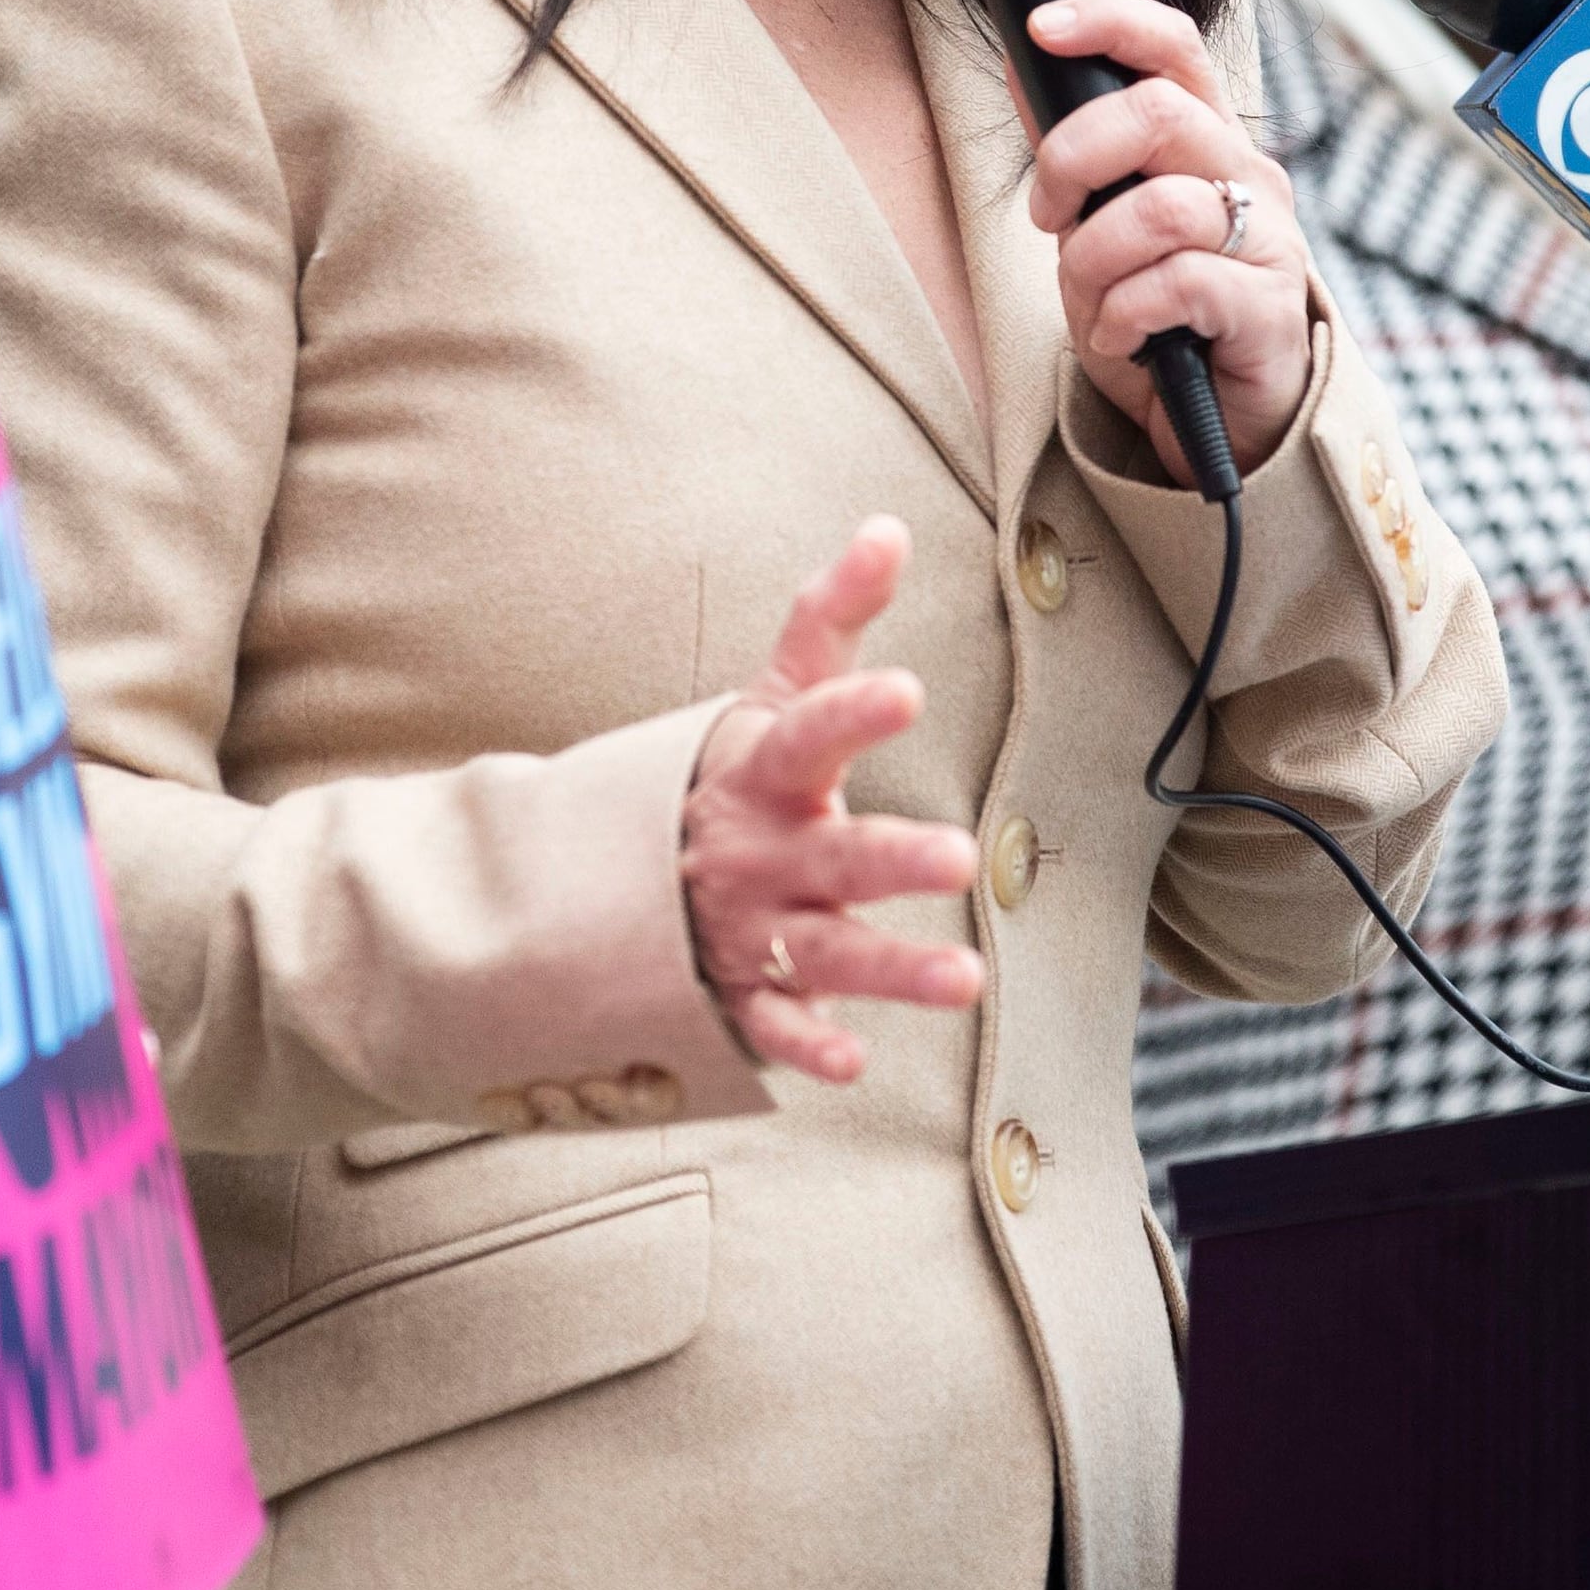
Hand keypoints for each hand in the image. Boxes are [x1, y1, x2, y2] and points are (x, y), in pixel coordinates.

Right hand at [681, 520, 986, 1085]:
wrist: (621, 879)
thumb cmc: (727, 777)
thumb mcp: (767, 696)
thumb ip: (828, 617)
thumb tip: (888, 526)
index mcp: (766, 772)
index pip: (810, 733)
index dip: (853, 712)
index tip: (907, 689)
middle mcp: (762, 852)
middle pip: (836, 855)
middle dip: (893, 856)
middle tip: (960, 855)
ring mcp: (749, 928)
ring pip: (824, 951)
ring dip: (892, 969)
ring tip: (968, 978)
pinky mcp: (741, 995)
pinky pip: (772, 1025)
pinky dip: (804, 1046)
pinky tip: (850, 1062)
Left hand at [1021, 0, 1311, 481]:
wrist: (1225, 423)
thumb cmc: (1165, 318)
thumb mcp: (1104, 226)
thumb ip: (1078, 157)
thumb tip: (1024, 70)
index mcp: (1207, 141)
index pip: (1174, 46)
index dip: (1110, 22)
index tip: (1041, 28)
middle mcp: (1246, 175)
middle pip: (1157, 114)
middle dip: (1074, 159)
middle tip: (1049, 216)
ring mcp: (1266, 238)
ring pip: (1159, 208)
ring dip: (1094, 260)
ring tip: (1092, 302)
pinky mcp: (1266, 306)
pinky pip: (1176, 285)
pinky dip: (1123, 318)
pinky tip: (1121, 340)